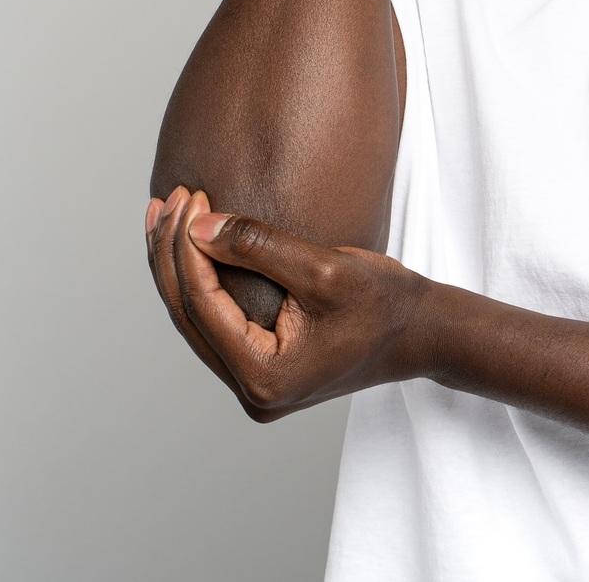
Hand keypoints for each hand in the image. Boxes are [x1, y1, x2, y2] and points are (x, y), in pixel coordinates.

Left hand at [145, 187, 430, 420]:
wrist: (423, 332)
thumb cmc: (385, 302)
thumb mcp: (325, 267)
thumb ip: (259, 246)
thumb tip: (196, 227)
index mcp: (265, 378)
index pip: (204, 305)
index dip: (186, 247)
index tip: (188, 196)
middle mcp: (253, 392)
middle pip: (190, 315)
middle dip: (172, 254)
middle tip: (166, 199)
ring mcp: (256, 386)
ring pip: (198, 319)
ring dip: (180, 266)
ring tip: (165, 216)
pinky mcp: (263, 370)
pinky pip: (216, 323)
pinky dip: (201, 283)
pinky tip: (190, 248)